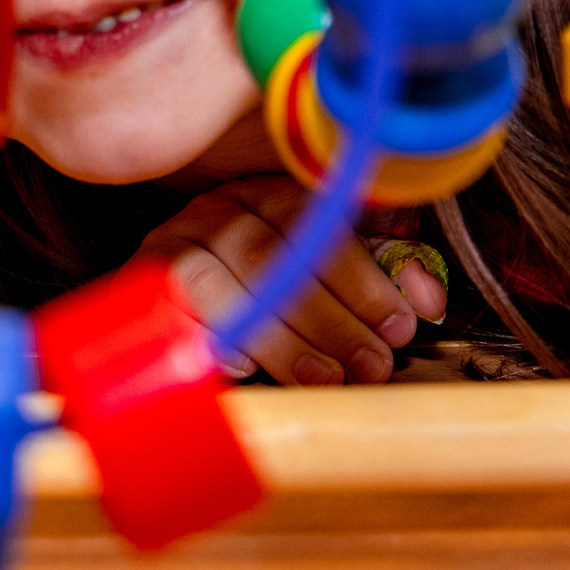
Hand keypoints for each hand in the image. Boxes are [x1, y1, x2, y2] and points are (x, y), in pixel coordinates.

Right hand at [135, 176, 445, 385]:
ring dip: (272, 336)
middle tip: (370, 365)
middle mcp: (220, 208)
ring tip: (321, 377)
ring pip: (213, 282)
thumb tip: (429, 299)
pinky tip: (242, 366)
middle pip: (267, 256)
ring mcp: (173, 242)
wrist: (193, 272)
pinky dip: (201, 336)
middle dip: (326, 317)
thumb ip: (389, 269)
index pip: (315, 226)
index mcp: (273, 192)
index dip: (362, 278)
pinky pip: (161, 306)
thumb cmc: (285, 276)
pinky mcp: (139, 281)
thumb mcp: (344, 260)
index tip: (400, 327)